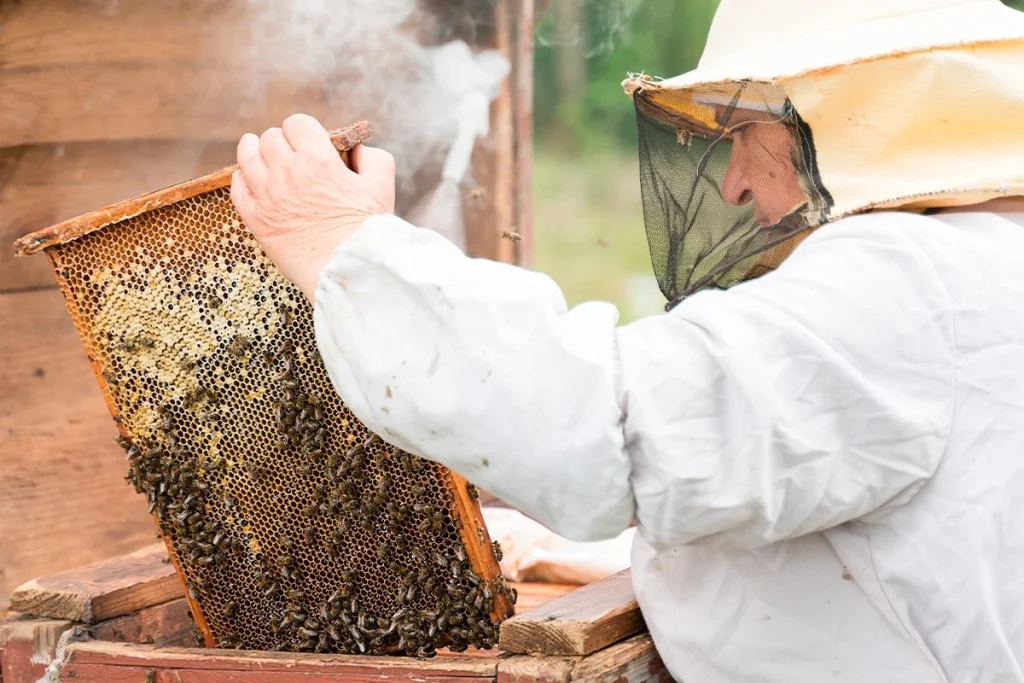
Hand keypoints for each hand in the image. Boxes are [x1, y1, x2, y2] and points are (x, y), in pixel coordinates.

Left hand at [230, 114, 395, 300]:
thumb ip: (373, 159)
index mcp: (318, 160)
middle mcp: (288, 173)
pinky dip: (241, 179)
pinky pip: (237, 188)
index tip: (305, 139)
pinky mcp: (257, 220)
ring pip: (246, 157)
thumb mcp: (382, 187)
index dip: (302, 129)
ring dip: (252, 150)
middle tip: (286, 150)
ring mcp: (268, 196)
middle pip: (270, 138)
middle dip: (280, 140)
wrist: (348, 270)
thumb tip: (357, 150)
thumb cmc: (367, 231)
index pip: (297, 123)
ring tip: (255, 149)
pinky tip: (248, 179)